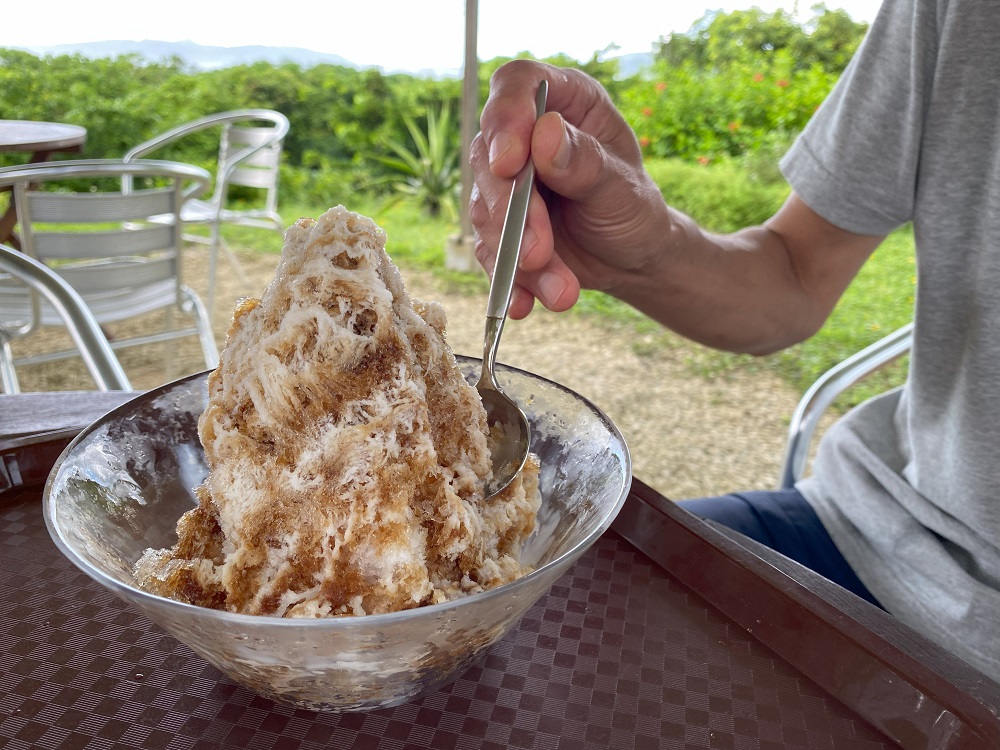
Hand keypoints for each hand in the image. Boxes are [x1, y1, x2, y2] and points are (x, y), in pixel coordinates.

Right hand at [470, 60, 671, 318]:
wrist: (632, 259)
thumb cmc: (635, 210)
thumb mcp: (622, 188)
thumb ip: (586, 163)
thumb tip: (545, 135)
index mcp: (564, 102)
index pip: (517, 84)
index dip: (505, 118)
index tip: (509, 163)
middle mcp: (526, 135)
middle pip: (491, 156)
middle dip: (512, 213)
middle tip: (538, 253)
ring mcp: (506, 181)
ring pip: (486, 211)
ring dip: (516, 257)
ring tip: (561, 292)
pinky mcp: (497, 224)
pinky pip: (488, 250)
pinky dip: (507, 281)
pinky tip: (524, 305)